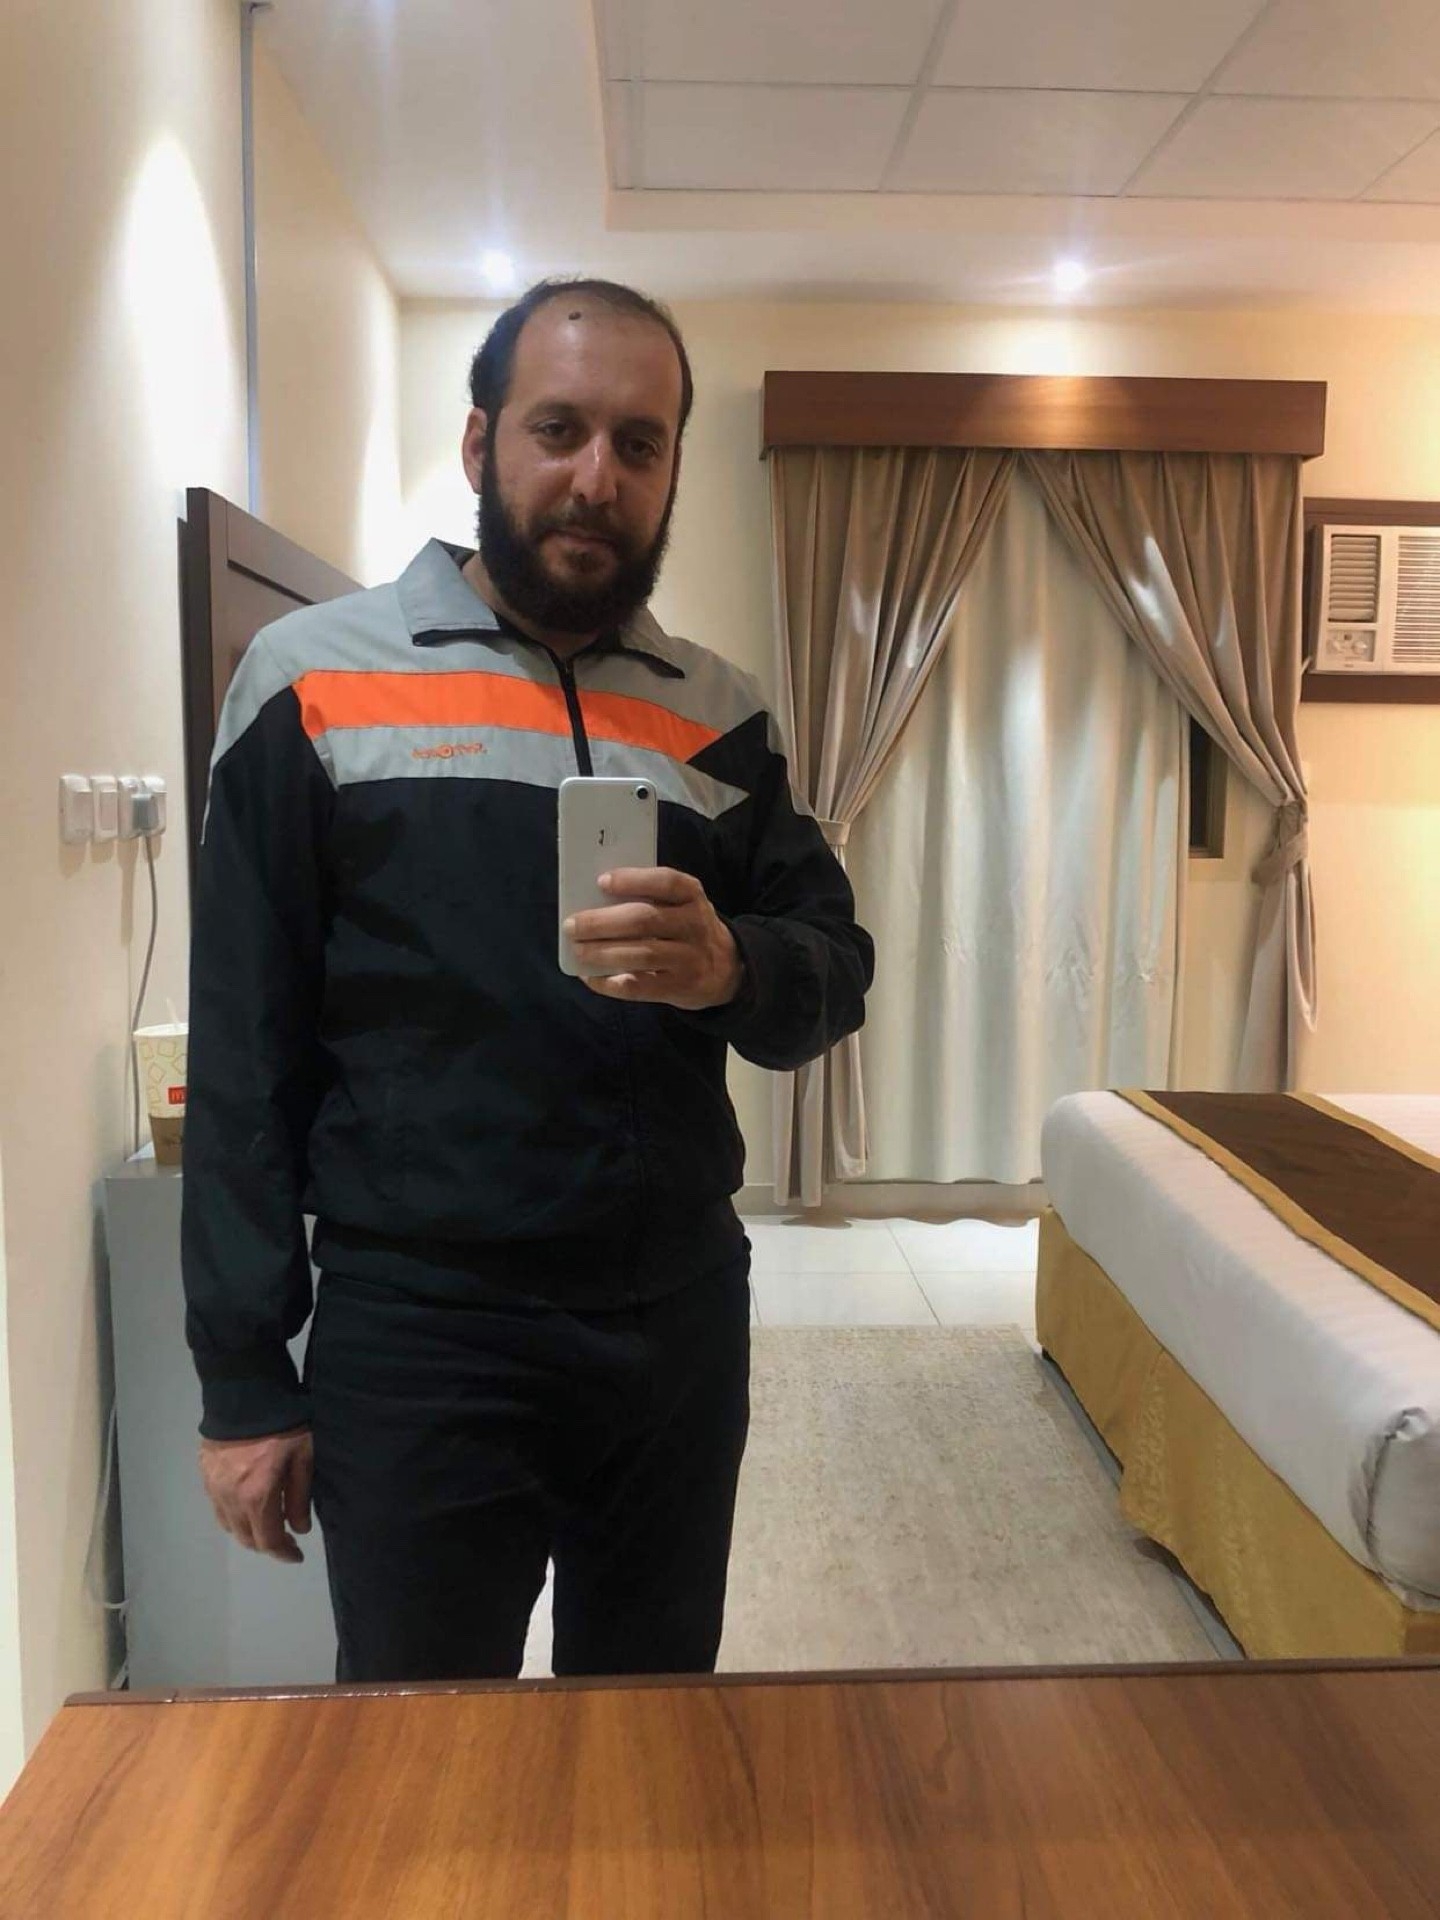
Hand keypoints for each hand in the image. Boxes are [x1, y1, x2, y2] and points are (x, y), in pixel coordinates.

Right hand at [199, 1426, 313, 1563]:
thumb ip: (300, 1497)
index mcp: (256, 1497)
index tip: (297, 1555)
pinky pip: (218, 1507)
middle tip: (286, 1539)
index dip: (283, 1553)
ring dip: (248, 1531)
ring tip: (267, 1522)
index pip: (268, 1540)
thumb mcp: (302, 1458)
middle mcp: (230, 1500)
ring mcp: (213, 1488)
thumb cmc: (283, 1425)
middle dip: (267, 1544)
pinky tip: (246, 1505)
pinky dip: (233, 1515)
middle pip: (246, 1538)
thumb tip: (299, 1529)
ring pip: (229, 1525)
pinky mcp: (205, 1475)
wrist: (245, 1394)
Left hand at [564, 867, 745, 1009]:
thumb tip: (593, 901)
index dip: (633, 880)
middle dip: (603, 922)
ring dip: (604, 953)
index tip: (601, 882)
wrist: (728, 969)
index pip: (666, 882)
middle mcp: (694, 925)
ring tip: (579, 950)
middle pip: (645, 920)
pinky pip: (640, 986)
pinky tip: (591, 978)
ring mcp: (689, 959)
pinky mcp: (680, 987)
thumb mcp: (681, 906)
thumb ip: (650, 899)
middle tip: (572, 925)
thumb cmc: (687, 928)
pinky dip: (611, 983)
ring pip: (642, 954)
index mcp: (692, 896)